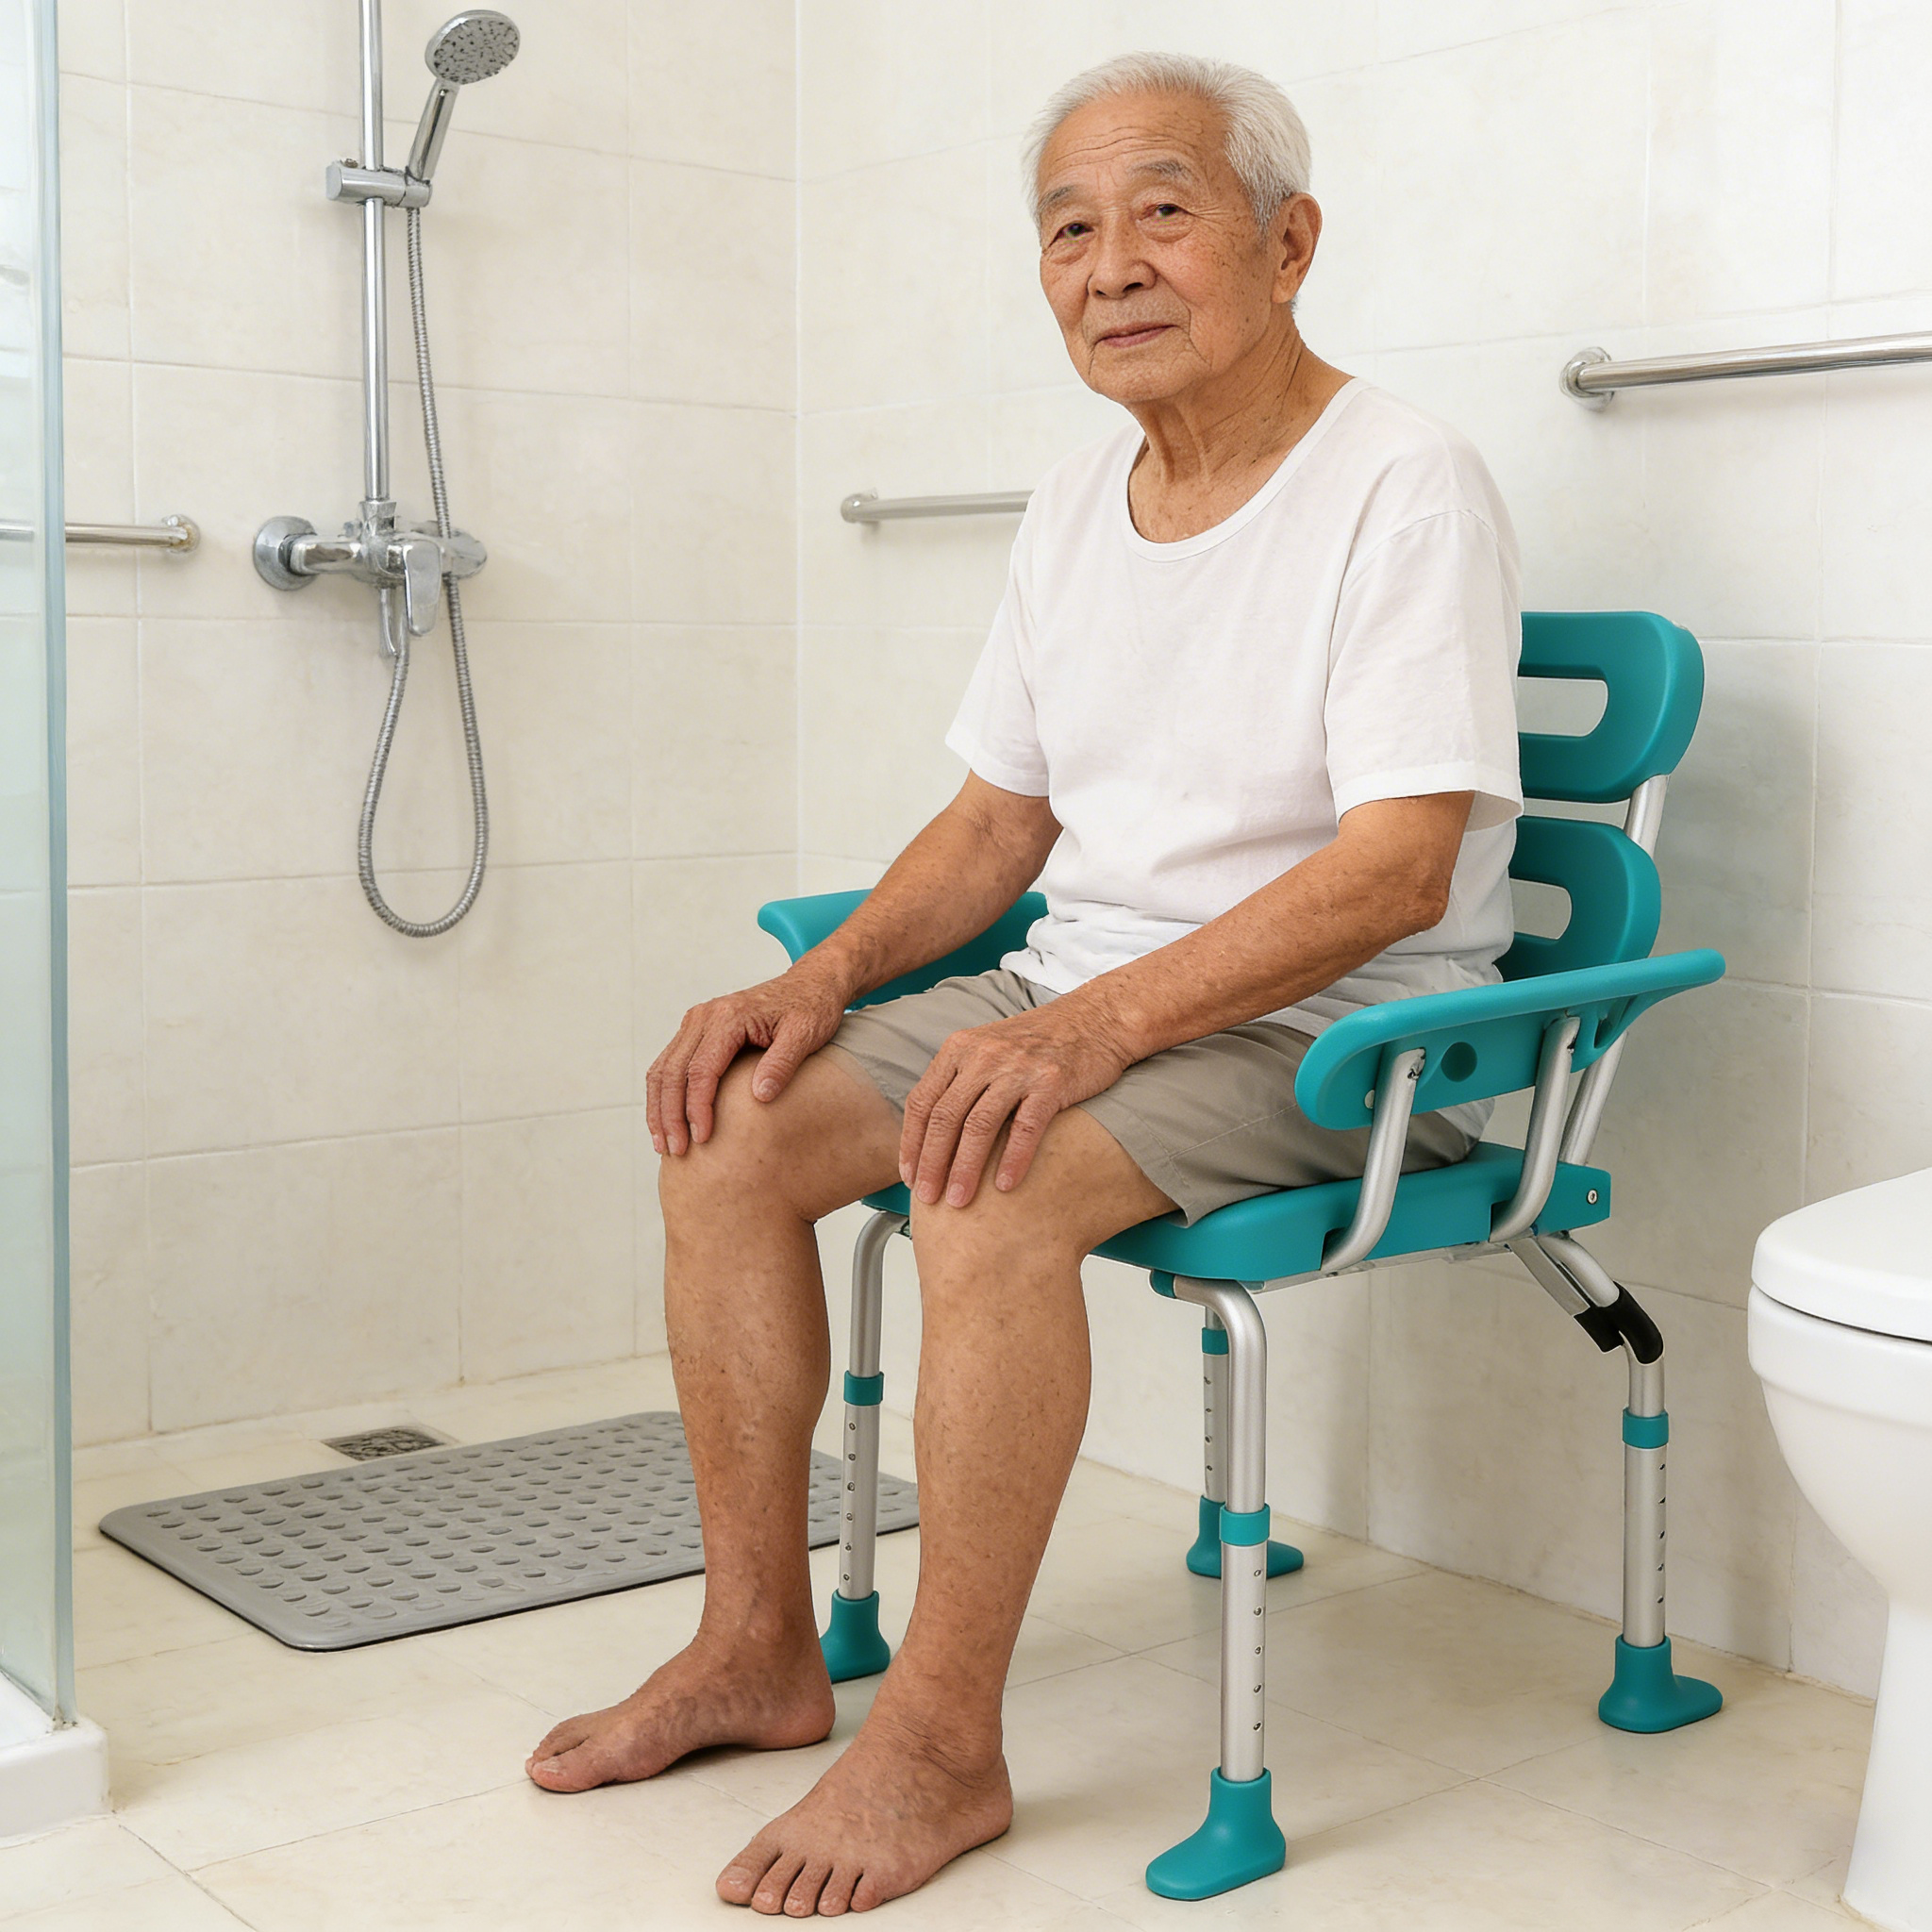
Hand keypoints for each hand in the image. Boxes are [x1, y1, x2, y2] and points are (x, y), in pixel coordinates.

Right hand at [647, 962, 850, 1155]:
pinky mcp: (697, 1029)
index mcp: (729, 1017)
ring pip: (663, 1069)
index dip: (697, 1108)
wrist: (810, 984)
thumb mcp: (807, 1034)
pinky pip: (669, 1064)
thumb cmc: (812, 1008)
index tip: (702, 1139)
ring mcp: (697, 1021)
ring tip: (663, 1145)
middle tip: (676, 1152)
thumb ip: (783, 1063)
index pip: (701, 1070)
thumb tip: (760, 1096)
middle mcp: (705, 1016)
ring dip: (659, 1109)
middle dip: (670, 1116)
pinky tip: (667, 1122)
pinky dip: (663, 1094)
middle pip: (672, 1071)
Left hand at [900, 1001, 1131, 1207]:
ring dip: (965, 1168)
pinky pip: (1025, 1127)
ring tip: (959, 1201)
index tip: (908, 1176)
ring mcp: (1017, 1067)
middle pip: (945, 1117)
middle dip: (932, 1163)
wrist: (1095, 1018)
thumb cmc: (1041, 1041)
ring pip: (979, 1126)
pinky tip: (1005, 1186)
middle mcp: (983, 1055)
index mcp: (960, 1048)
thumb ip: (961, 1079)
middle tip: (927, 1198)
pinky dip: (1012, 1160)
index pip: (922, 1101)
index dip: (911, 1143)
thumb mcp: (989, 1047)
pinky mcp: (1051, 1081)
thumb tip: (934, 1133)